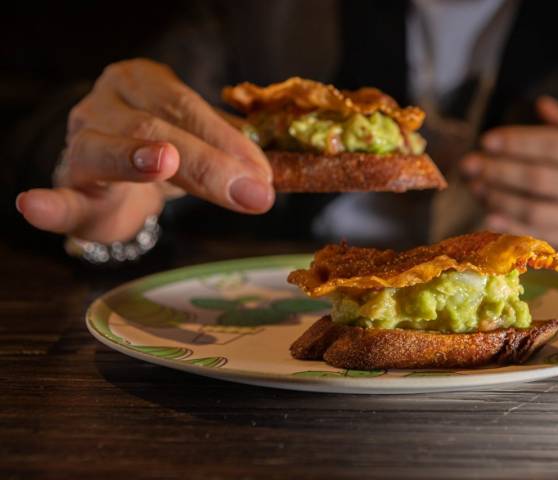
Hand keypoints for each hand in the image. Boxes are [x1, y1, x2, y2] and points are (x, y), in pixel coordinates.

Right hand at [15, 58, 273, 242]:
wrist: (114, 182)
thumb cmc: (163, 154)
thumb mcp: (201, 143)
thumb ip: (232, 155)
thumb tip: (265, 178)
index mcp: (143, 83)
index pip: (187, 106)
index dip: (227, 141)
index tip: (262, 175)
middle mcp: (106, 105)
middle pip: (154, 127)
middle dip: (207, 161)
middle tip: (250, 193)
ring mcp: (80, 144)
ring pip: (107, 150)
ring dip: (137, 159)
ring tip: (165, 162)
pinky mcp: (67, 189)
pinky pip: (57, 197)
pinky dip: (46, 205)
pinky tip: (33, 205)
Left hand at [461, 96, 557, 248]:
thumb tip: (539, 106)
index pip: (557, 148)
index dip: (518, 143)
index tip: (487, 139)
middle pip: (541, 181)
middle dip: (498, 170)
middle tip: (468, 164)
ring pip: (539, 211)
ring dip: (500, 198)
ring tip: (476, 186)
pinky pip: (548, 236)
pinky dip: (516, 226)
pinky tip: (491, 216)